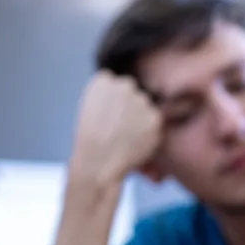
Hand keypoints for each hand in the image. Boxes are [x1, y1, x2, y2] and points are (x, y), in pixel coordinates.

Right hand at [71, 71, 162, 185]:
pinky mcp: (155, 117)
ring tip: (125, 138)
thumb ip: (108, 98)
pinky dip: (148, 133)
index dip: (111, 101)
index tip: (107, 115)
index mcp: (103, 81)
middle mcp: (124, 85)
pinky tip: (134, 143)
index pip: (113, 83)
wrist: (98, 163)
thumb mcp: (89, 109)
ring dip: (140, 119)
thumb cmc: (90, 142)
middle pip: (132, 92)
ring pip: (145, 107)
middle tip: (119, 128)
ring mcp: (141, 100)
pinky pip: (154, 123)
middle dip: (129, 106)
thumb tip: (124, 100)